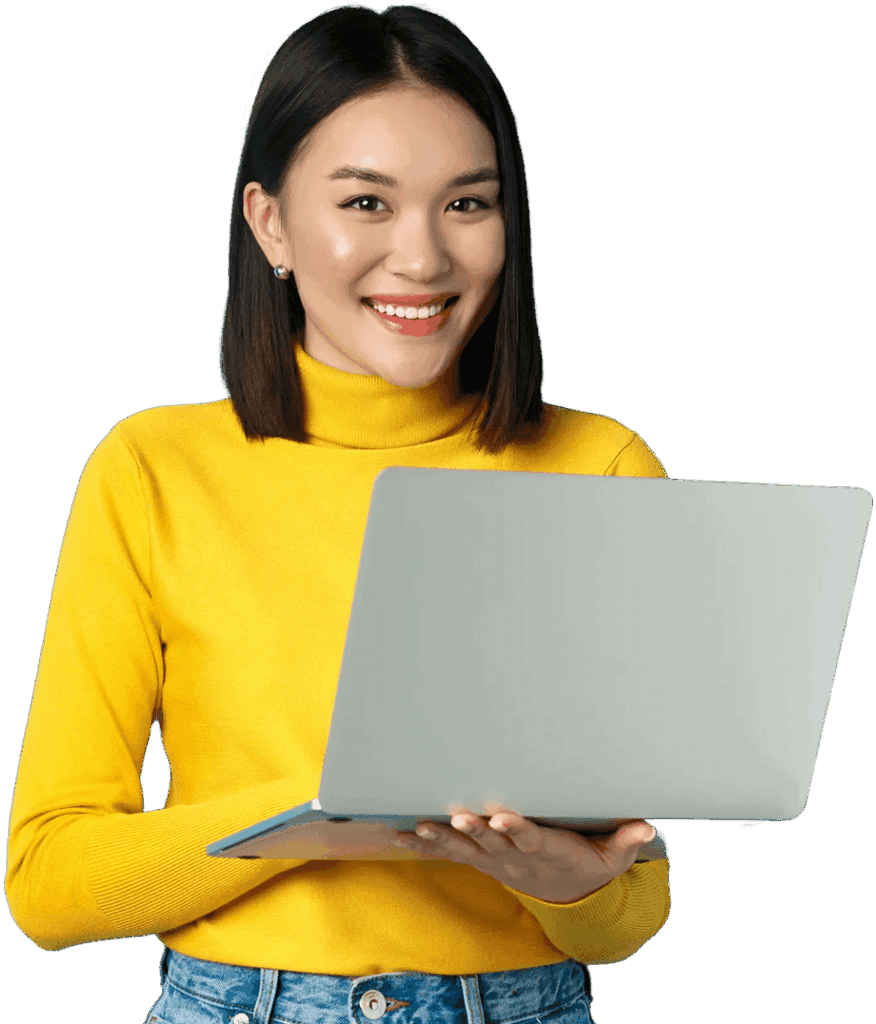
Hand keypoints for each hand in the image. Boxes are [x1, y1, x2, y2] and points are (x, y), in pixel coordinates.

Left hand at [394, 802, 656, 903]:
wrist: (563, 893)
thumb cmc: (584, 863)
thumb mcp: (610, 857)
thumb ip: (625, 841)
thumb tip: (647, 826)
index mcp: (546, 849)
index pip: (530, 837)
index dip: (516, 828)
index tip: (503, 816)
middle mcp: (515, 856)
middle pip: (492, 842)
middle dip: (473, 830)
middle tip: (456, 816)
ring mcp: (495, 860)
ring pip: (465, 848)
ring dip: (441, 838)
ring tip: (418, 826)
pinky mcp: (481, 859)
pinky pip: (450, 853)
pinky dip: (425, 845)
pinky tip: (400, 834)